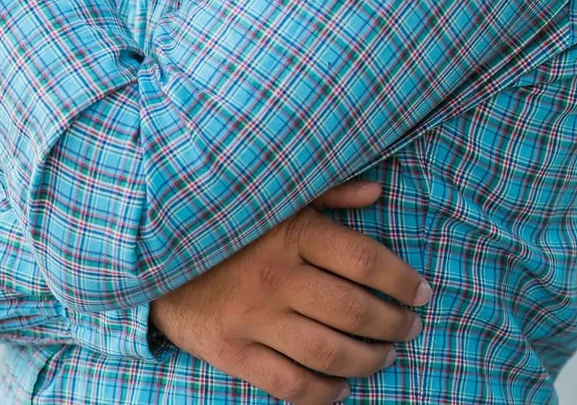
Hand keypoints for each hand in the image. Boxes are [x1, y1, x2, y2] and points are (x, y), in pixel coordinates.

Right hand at [149, 180, 428, 404]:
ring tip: (385, 354)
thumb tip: (376, 193)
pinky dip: (326, 394)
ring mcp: (253, 318)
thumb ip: (327, 192)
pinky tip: (342, 387)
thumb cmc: (228, 221)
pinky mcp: (233, 352)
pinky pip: (291, 386)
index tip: (422, 292)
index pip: (362, 259)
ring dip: (370, 360)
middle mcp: (275, 276)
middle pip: (354, 311)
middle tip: (410, 326)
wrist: (154, 249)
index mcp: (289, 231)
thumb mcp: (274, 195)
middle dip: (394, 323)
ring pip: (330, 353)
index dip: (401, 279)